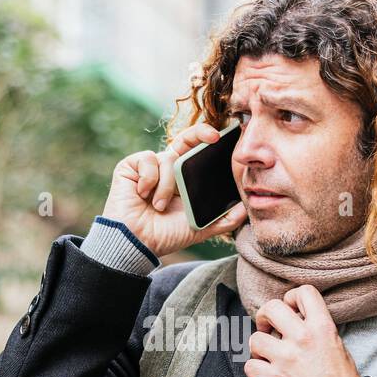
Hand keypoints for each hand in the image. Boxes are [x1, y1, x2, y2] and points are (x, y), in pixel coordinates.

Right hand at [101, 121, 247, 257]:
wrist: (138, 243)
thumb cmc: (166, 236)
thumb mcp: (201, 228)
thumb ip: (224, 219)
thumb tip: (246, 209)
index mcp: (184, 178)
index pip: (198, 152)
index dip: (209, 140)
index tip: (222, 138)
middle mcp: (167, 168)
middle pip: (186, 139)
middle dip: (200, 133)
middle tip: (213, 136)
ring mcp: (149, 166)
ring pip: (168, 158)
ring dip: (166, 185)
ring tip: (159, 206)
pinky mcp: (130, 166)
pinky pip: (147, 159)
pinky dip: (149, 179)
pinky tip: (143, 195)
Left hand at [243, 284, 360, 376]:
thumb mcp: (338, 346)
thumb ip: (317, 330)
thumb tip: (298, 321)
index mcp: (322, 327)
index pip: (303, 292)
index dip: (291, 298)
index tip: (289, 311)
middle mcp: (302, 338)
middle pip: (270, 308)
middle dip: (264, 317)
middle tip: (268, 329)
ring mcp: (286, 358)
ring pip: (254, 338)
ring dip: (258, 349)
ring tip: (268, 358)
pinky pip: (249, 366)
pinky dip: (255, 372)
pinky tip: (265, 376)